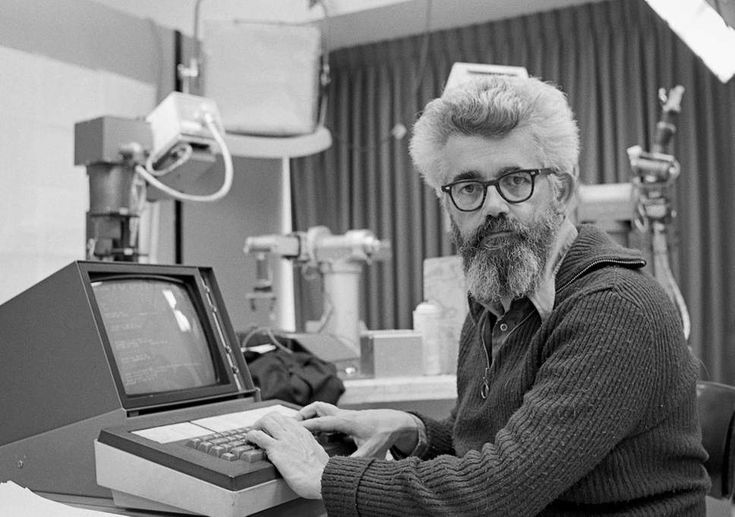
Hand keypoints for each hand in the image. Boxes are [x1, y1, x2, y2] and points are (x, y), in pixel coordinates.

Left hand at [245, 412, 327, 499]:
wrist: (321, 478)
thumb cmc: (321, 471)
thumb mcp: (317, 451)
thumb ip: (309, 446)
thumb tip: (307, 449)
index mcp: (303, 431)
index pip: (285, 419)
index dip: (275, 423)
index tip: (270, 430)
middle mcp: (293, 431)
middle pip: (273, 416)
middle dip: (263, 422)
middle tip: (258, 431)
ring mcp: (284, 439)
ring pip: (265, 421)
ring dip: (256, 427)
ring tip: (252, 436)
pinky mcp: (275, 449)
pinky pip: (258, 436)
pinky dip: (251, 436)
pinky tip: (249, 441)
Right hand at [298, 402, 418, 458]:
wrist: (395, 422)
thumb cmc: (384, 434)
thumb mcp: (371, 451)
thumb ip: (356, 461)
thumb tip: (341, 471)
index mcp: (347, 421)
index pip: (322, 422)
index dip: (306, 426)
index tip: (292, 430)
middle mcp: (343, 415)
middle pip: (318, 407)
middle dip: (303, 413)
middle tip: (291, 424)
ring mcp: (344, 414)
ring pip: (322, 408)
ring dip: (310, 414)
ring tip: (298, 427)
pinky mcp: (346, 417)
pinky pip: (327, 415)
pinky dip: (318, 419)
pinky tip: (315, 431)